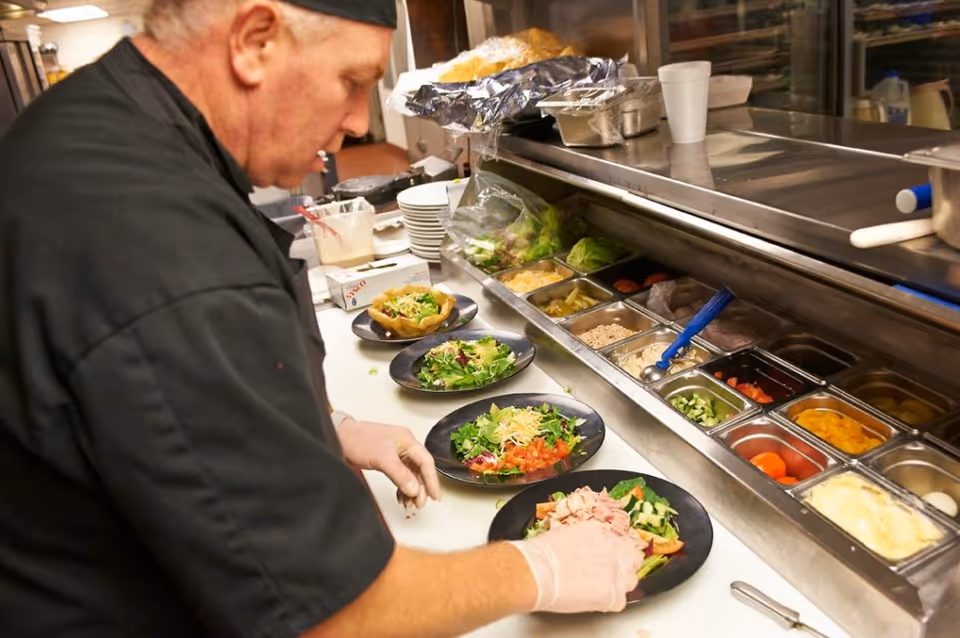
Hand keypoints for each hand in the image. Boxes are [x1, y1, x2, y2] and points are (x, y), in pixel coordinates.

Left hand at [337, 419, 441, 510]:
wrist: (339, 438)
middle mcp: (403, 446)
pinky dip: (402, 487)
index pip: (426, 462)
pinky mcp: (387, 460)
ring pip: (410, 474)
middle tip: (420, 504)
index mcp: (407, 440)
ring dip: (411, 490)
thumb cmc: (358, 440)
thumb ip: (400, 475)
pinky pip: (400, 476)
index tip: (435, 496)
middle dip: (421, 488)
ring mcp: (395, 453)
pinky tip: (401, 497)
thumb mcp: (382, 458)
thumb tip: (414, 489)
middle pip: (419, 470)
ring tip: (410, 504)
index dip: (432, 480)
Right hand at [508, 520, 646, 613]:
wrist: (537, 570)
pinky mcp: (613, 592)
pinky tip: (595, 601)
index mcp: (599, 530)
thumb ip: (583, 540)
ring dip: (619, 584)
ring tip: (601, 589)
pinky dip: (609, 603)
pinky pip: (620, 601)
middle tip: (608, 574)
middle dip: (623, 566)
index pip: (620, 541)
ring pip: (630, 580)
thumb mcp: (565, 534)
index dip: (615, 552)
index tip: (609, 558)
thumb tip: (584, 549)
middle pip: (632, 558)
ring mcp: (615, 570)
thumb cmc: (541, 553)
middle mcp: (612, 547)